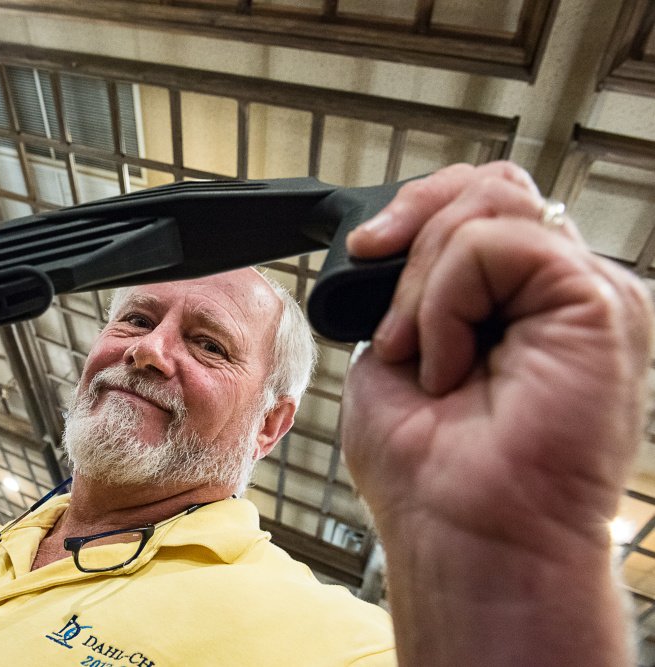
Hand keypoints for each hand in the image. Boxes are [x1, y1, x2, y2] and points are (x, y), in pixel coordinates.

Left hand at [340, 162, 652, 663]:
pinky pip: (503, 244)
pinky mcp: (600, 304)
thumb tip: (403, 236)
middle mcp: (556, 290)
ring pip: (494, 204)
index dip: (416, 207)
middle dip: (416, 222)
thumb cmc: (427, 467)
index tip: (363, 249)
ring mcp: (584, 292)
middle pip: (494, 184)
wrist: (459, 533)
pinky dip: (448, 298)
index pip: (480, 200)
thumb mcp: (399, 346)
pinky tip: (447, 362)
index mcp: (516, 299)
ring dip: (425, 279)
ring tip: (419, 354)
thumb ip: (417, 282)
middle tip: (387, 307)